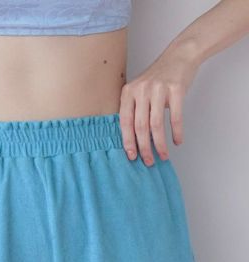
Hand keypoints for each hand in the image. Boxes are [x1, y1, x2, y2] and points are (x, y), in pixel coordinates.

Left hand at [119, 46, 199, 166]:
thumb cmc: (158, 78)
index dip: (128, 141)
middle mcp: (141, 90)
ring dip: (160, 144)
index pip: (125, 122)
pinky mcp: (176, 89)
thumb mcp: (139, 90)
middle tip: (148, 161)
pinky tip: (177, 141)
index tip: (131, 156)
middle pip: (140, 126)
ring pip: (156, 125)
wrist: (179, 56)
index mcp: (129, 92)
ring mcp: (158, 89)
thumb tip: (132, 141)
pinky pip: (175, 117)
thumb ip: (133, 110)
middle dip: (144, 147)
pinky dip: (176, 132)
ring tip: (163, 156)